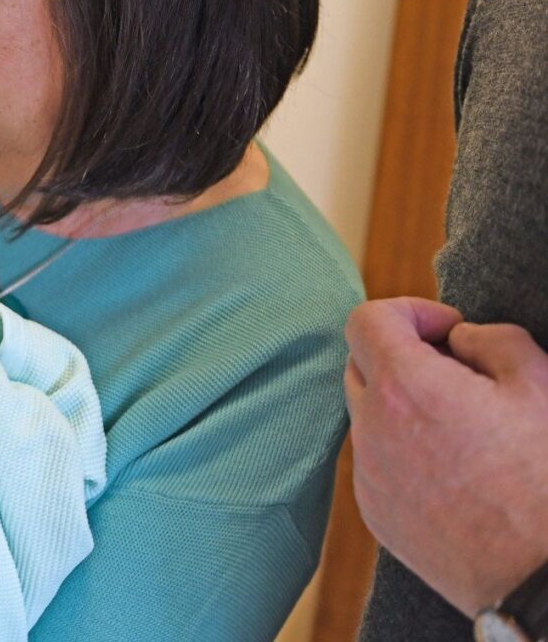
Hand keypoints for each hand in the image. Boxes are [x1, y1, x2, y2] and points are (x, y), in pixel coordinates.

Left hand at [345, 297, 547, 613]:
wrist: (539, 577)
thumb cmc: (544, 479)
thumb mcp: (539, 385)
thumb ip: (493, 340)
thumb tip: (460, 339)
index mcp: (404, 387)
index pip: (366, 319)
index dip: (408, 311)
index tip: (449, 330)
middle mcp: (371, 428)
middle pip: (359, 364)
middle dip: (402, 356)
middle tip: (459, 374)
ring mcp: (367, 474)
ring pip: (366, 416)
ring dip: (400, 406)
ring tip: (462, 427)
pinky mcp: (374, 513)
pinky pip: (374, 462)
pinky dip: (401, 451)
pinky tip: (454, 471)